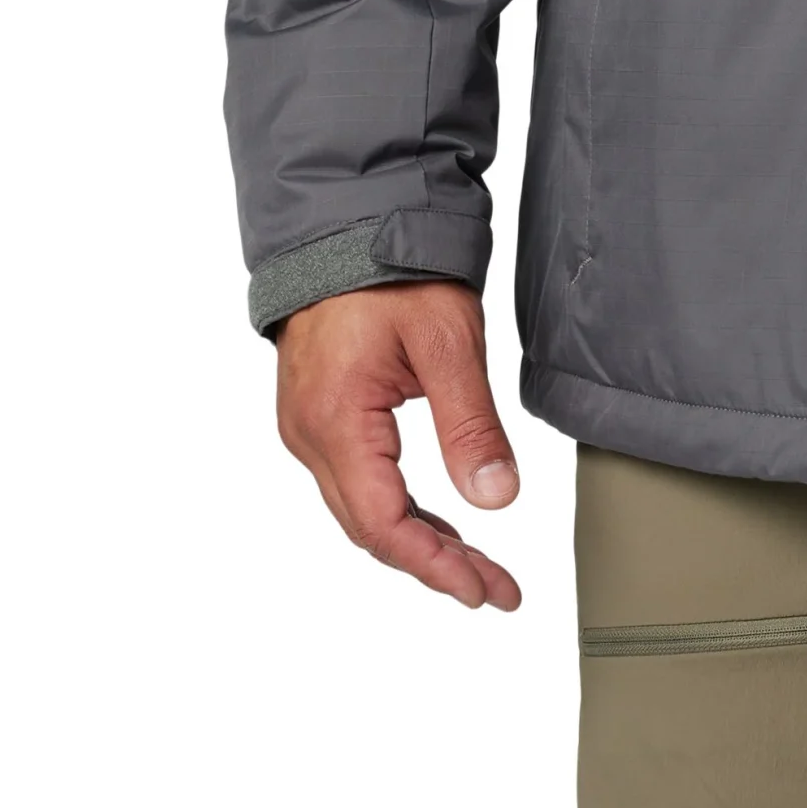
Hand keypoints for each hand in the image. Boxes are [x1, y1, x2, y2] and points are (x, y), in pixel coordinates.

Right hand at [275, 282, 522, 610]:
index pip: (384, 523)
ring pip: (363, 507)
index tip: (483, 591)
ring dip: (418, 538)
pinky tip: (438, 517)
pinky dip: (399, 506)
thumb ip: (470, 423)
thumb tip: (497, 500)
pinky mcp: (321, 413)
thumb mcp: (447, 341)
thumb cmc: (393, 267)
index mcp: (336, 422)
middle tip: (496, 588)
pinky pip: (357, 480)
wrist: (347, 216)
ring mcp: (309, 425)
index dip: (436, 565)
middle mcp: (310, 435)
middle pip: (370, 527)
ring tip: (478, 565)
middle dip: (435, 563)